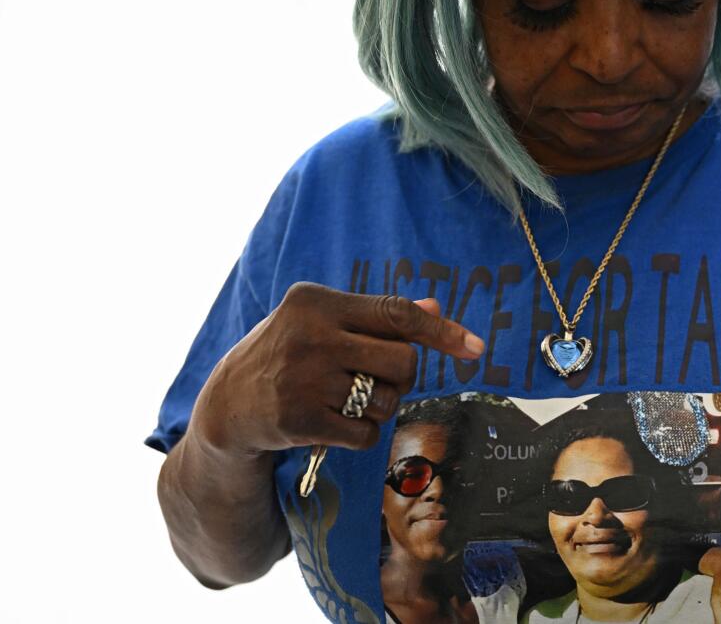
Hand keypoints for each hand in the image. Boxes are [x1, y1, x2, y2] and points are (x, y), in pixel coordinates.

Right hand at [189, 282, 483, 456]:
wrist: (228, 406)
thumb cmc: (288, 355)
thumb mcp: (322, 323)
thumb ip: (377, 316)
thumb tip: (435, 308)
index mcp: (317, 301)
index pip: (396, 313)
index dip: (442, 332)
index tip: (477, 349)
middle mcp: (310, 335)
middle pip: (403, 361)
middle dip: (401, 376)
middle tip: (375, 379)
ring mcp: (303, 378)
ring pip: (387, 399)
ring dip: (379, 406)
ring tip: (345, 400)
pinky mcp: (299, 419)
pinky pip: (366, 433)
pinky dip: (361, 434)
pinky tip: (333, 424)